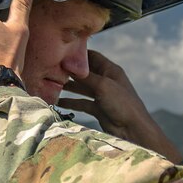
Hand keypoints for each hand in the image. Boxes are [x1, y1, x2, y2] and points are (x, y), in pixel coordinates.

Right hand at [59, 50, 182, 163]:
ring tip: (51, 85)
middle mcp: (105, 80)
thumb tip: (67, 63)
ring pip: (81, 88)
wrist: (133, 130)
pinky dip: (71, 102)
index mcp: (110, 70)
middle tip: (50, 70)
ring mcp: (102, 95)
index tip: (60, 52)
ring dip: (68, 87)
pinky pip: (82, 102)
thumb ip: (84, 76)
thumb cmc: (122, 104)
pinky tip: (58, 102)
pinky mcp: (98, 108)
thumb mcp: (102, 86)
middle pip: (84, 72)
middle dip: (69, 71)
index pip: (91, 56)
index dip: (77, 54)